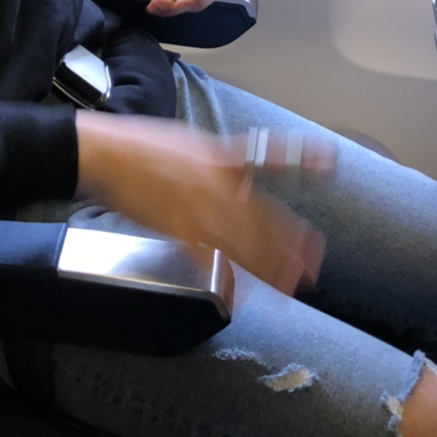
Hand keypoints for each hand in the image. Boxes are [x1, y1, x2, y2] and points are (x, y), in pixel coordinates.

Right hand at [75, 113, 331, 294]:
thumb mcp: (190, 141)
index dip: (301, 159)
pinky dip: (225, 277)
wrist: (108, 153)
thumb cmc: (144, 143)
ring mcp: (199, 209)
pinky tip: (239, 295)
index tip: (328, 163)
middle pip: (264, 219)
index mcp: (222, 157)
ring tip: (290, 287)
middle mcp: (218, 184)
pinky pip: (209, 259)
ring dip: (269, 268)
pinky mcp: (177, 230)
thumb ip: (218, 160)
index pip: (269, 158)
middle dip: (291, 245)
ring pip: (244, 244)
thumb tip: (236, 174)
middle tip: (313, 266)